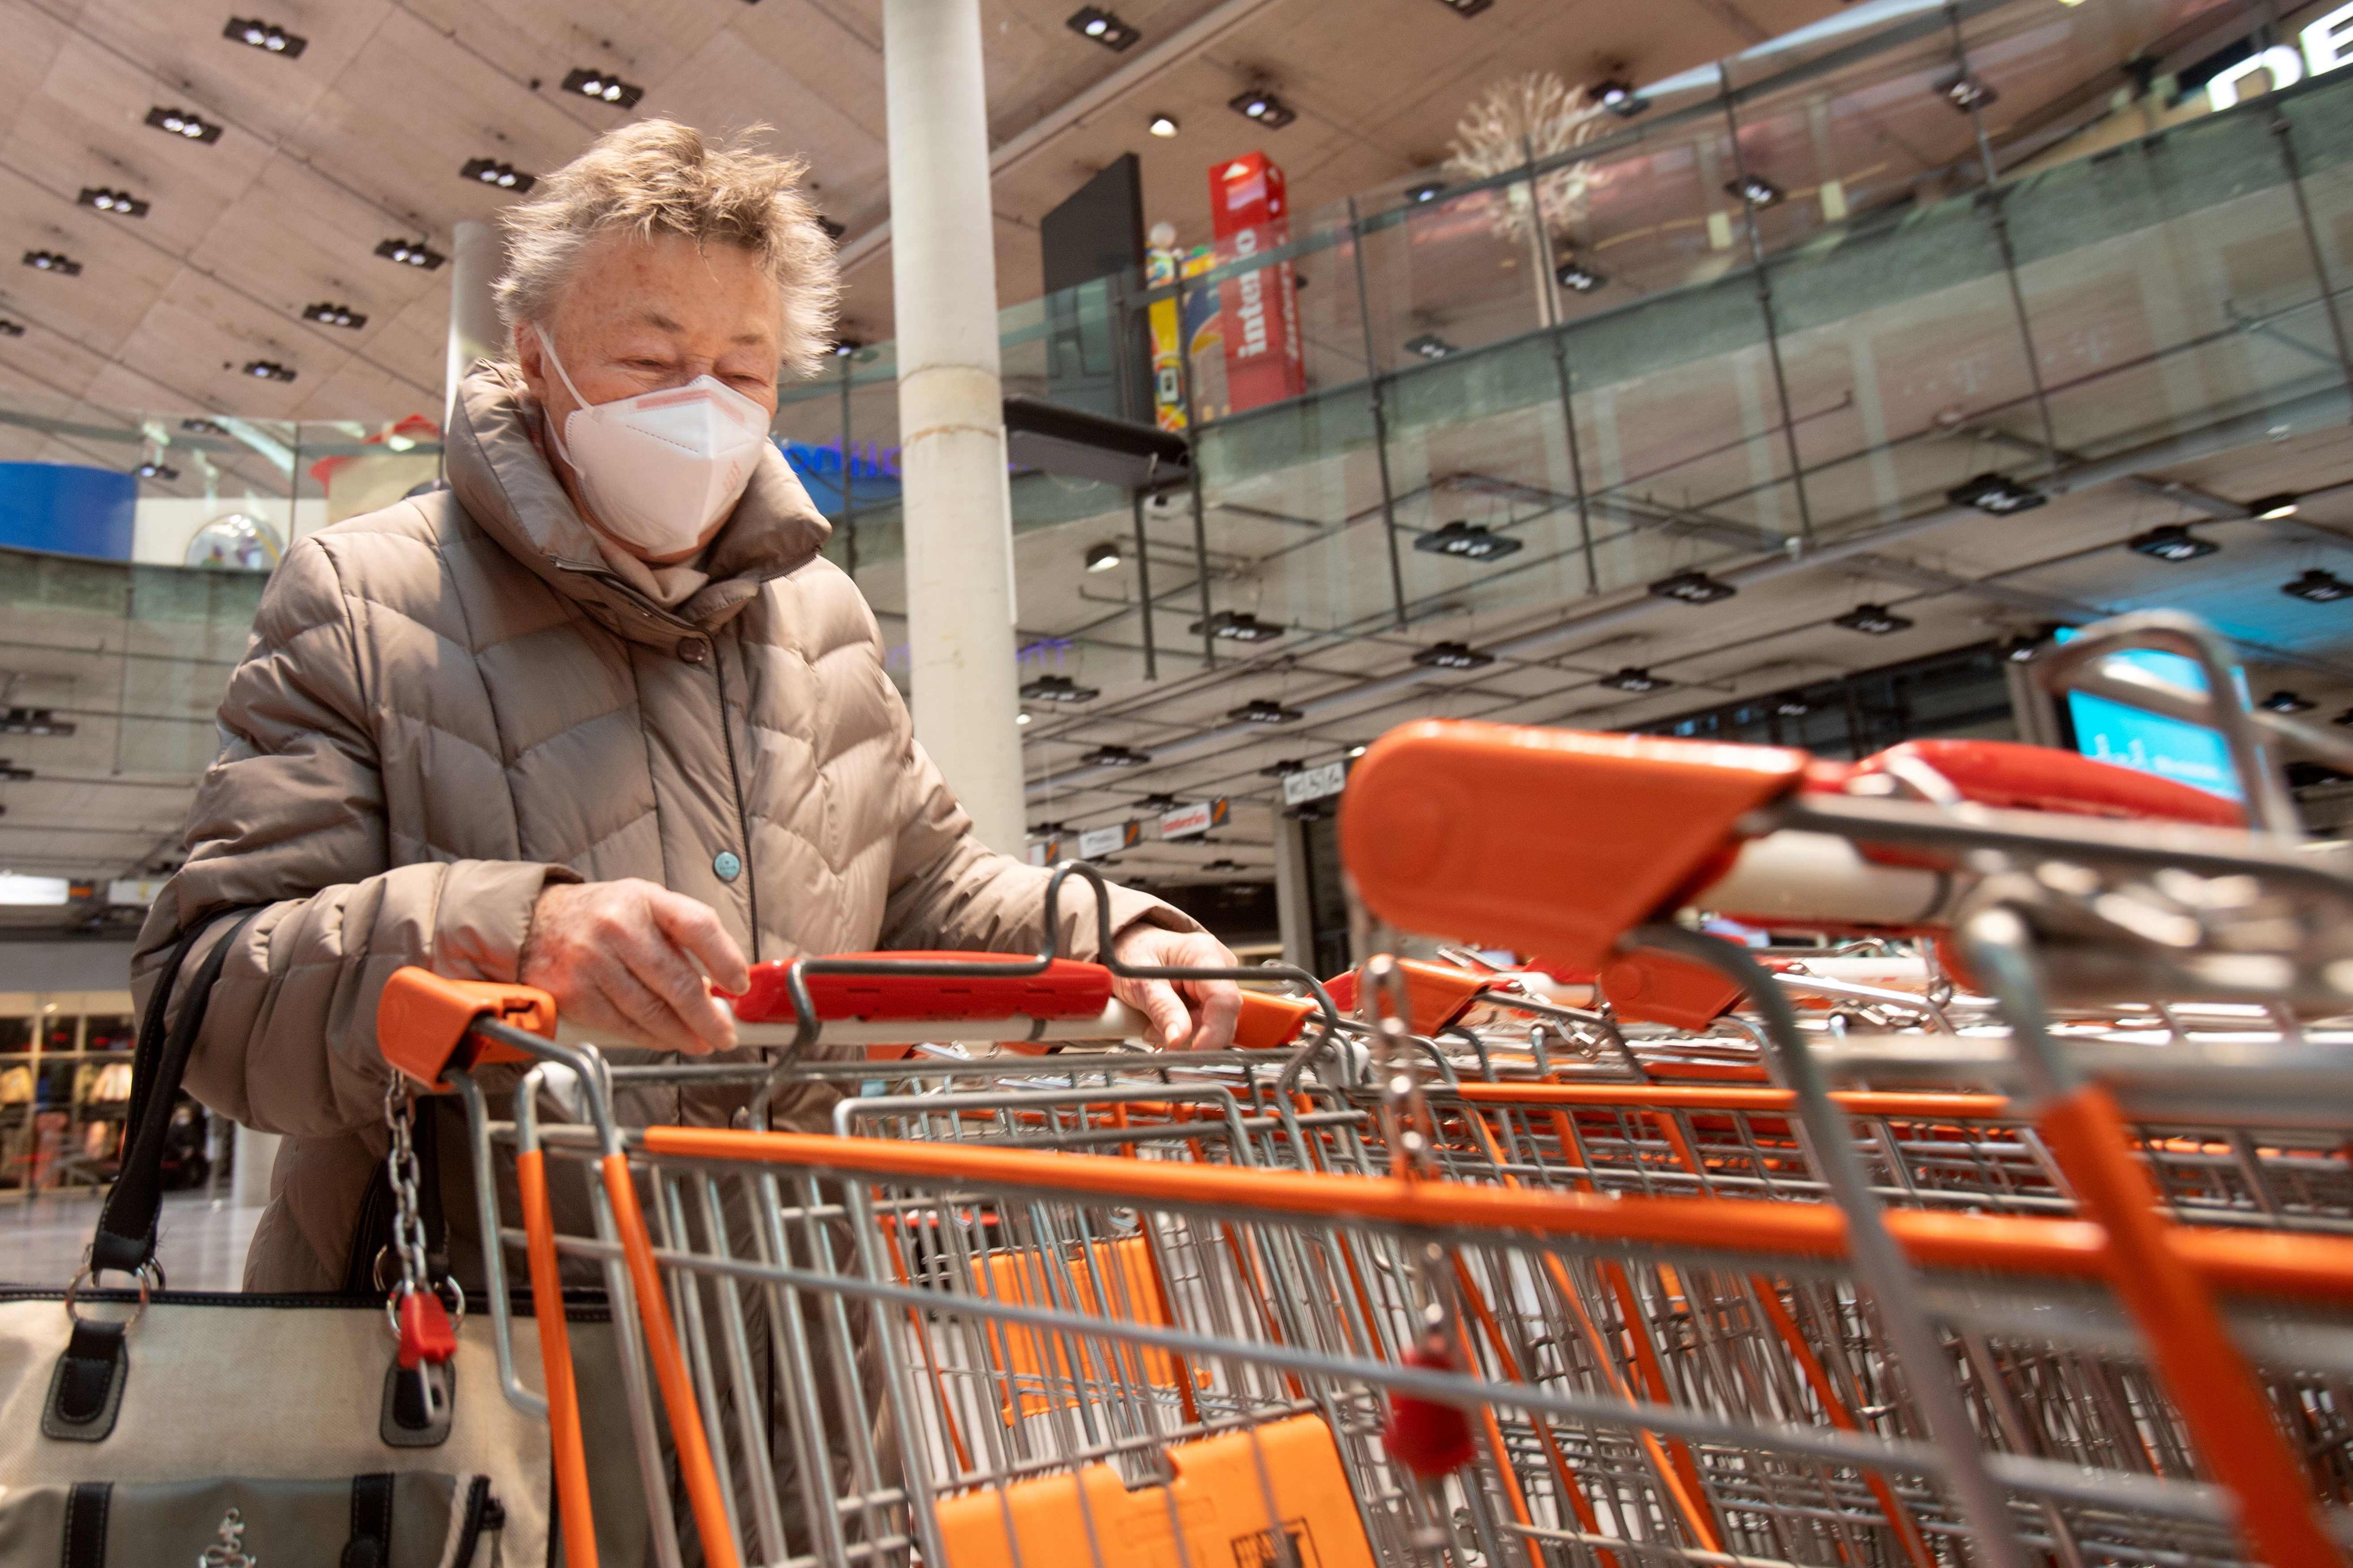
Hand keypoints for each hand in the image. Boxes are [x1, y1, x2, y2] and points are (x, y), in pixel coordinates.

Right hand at [519, 879, 749, 1053]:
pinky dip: (650, 1038)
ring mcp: (592, 961)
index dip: (725, 959)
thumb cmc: (604, 916)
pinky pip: (622, 1025)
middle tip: (725, 1035)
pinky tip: (665, 1039)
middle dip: (708, 1017)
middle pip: (677, 982)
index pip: (698, 926)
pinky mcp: (573, 993)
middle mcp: (617, 927)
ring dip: (683, 1034)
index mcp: (645, 900)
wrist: (535, 922)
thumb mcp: (646, 904)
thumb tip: (720, 981)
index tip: (739, 986)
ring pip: (650, 1011)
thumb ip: (683, 934)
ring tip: (701, 1042)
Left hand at [1109, 926, 1241, 1050]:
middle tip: (1153, 1031)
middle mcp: (1219, 967)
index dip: (1213, 1032)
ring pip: (1216, 1026)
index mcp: (1204, 954)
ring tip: (1155, 1023)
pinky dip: (1187, 1030)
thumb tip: (1178, 1039)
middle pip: (1222, 1017)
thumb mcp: (1139, 982)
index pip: (1225, 1000)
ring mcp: (1219, 982)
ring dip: (1186, 1034)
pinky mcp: (1214, 996)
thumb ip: (1161, 1008)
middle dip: (1190, 1035)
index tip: (1192, 1052)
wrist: (1131, 947)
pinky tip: (1168, 1022)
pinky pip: (1209, 1024)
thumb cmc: (1133, 955)